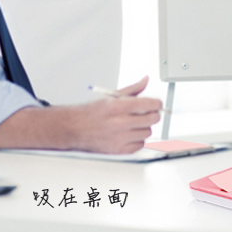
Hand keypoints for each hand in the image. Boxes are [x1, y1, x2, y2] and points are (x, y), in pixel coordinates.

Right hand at [0, 76, 162, 153]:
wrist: (74, 129)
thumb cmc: (91, 112)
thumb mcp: (111, 96)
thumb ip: (132, 89)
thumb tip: (145, 80)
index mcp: (118, 107)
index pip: (148, 104)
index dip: (157, 103)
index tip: (157, 103)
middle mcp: (119, 123)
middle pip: (151, 119)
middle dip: (153, 114)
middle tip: (148, 112)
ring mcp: (119, 139)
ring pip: (147, 133)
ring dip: (144, 127)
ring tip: (135, 123)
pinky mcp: (118, 150)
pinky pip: (139, 145)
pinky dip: (138, 140)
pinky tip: (131, 134)